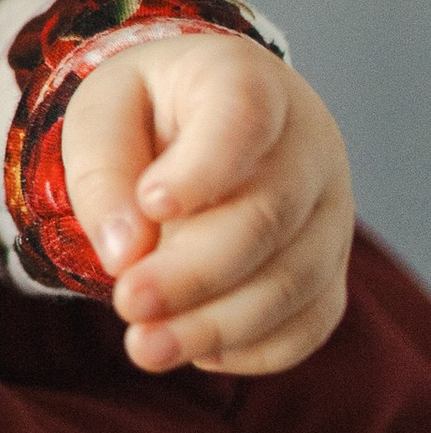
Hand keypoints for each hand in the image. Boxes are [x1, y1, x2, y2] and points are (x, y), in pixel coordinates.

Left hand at [65, 36, 352, 376]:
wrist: (206, 119)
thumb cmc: (150, 111)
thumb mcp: (102, 111)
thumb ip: (102, 169)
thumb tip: (124, 254)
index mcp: (248, 82)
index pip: (244, 116)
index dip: (205, 167)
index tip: (153, 204)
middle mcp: (308, 145)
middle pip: (268, 216)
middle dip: (196, 272)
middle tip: (128, 304)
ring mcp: (331, 210)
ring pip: (293, 280)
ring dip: (218, 325)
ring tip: (146, 348)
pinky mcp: (330, 268)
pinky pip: (311, 320)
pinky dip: (256, 348)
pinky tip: (196, 350)